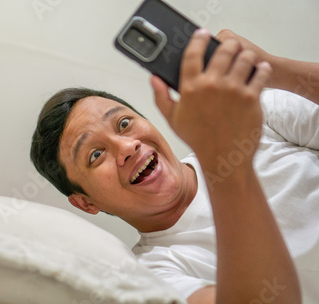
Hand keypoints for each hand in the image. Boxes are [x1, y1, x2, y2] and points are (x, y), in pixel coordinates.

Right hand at [151, 29, 271, 171]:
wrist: (223, 157)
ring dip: (245, 54)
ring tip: (245, 58)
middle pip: (223, 50)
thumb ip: (161, 96)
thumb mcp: (173, 118)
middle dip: (228, 45)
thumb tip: (153, 78)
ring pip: (244, 57)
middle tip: (229, 47)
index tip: (202, 34)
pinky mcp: (252, 97)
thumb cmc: (198, 138)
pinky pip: (261, 73)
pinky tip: (259, 70)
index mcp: (191, 88)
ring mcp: (233, 90)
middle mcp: (212, 85)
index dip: (198, 39)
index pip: (192, 54)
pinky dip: (262, 68)